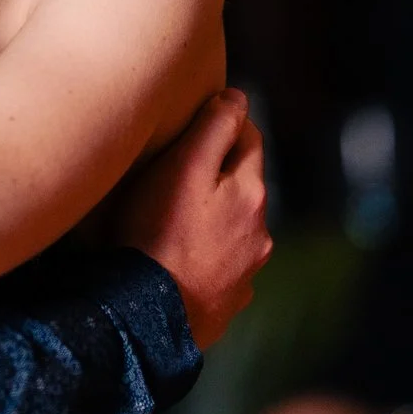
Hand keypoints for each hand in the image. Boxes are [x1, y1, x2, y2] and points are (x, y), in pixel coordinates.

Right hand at [116, 88, 270, 349]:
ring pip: (233, 227)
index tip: (196, 117)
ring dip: (213, 216)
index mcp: (250, 193)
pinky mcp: (226, 301)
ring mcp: (246, 271)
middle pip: (242, 184)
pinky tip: (179, 258)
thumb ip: (214, 128)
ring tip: (173, 215)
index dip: (224, 121)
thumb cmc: (159, 235)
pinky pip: (220, 266)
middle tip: (177, 164)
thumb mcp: (183, 167)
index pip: (249, 137)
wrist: (153, 317)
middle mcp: (259, 232)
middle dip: (217, 171)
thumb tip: (237, 96)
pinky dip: (206, 255)